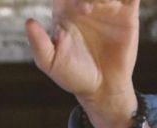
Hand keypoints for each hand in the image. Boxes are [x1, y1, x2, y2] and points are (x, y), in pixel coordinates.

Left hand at [25, 0, 139, 127]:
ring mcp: (107, 7)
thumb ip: (39, 43)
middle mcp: (86, 3)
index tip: (80, 10)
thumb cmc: (73, 76)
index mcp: (65, 9)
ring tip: (106, 6)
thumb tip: (29, 22)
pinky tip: (120, 4)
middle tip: (89, 9)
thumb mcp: (51, 62)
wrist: (103, 89)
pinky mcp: (127, 14)